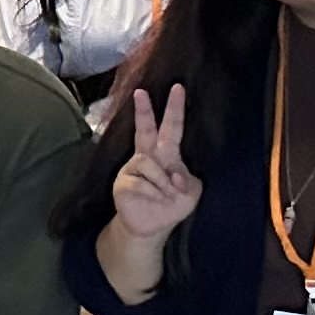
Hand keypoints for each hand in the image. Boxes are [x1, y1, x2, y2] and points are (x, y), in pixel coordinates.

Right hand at [110, 83, 199, 242]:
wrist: (150, 227)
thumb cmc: (172, 206)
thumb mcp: (191, 193)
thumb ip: (187, 179)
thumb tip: (172, 174)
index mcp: (167, 155)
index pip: (172, 128)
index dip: (174, 109)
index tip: (178, 88)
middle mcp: (148, 157)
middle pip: (146, 129)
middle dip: (145, 111)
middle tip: (141, 92)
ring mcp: (133, 168)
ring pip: (150, 163)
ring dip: (163, 183)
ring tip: (165, 196)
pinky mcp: (123, 182)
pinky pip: (141, 181)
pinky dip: (153, 193)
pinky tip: (152, 200)